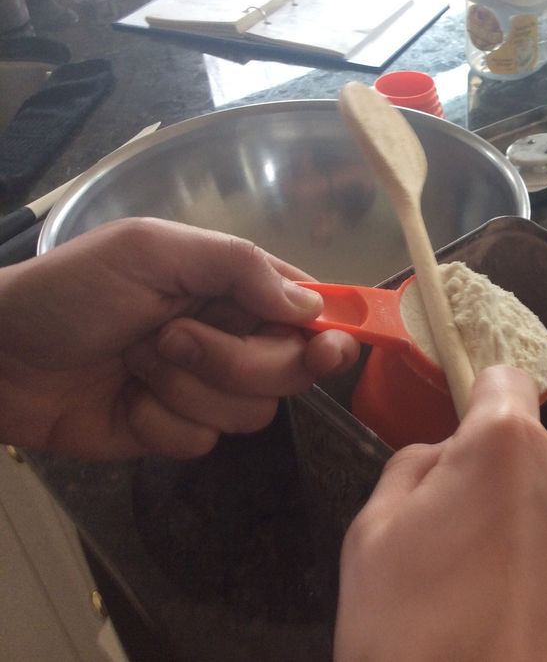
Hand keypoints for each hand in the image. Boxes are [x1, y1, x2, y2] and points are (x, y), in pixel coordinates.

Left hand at [0, 218, 358, 458]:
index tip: (326, 347)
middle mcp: (235, 335)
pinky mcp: (178, 430)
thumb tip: (311, 307)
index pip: (311, 308)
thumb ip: (238, 266)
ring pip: (252, 411)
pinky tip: (126, 399)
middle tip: (169, 335)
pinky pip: (204, 441)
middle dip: (230, 359)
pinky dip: (160, 421)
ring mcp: (208, 387)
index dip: (328, 330)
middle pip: (291, 370)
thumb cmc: (73, 290)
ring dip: (186, 388)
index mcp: (236, 286)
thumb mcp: (152, 250)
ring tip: (135, 359)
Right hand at [335, 365, 546, 660]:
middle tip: (477, 559)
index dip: (483, 407)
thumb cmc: (407, 642)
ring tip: (512, 616)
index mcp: (512, 450)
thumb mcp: (371, 537)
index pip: (507, 383)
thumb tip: (450, 457)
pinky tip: (546, 647)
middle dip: (518, 495)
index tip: (474, 441)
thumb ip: (416, 468)